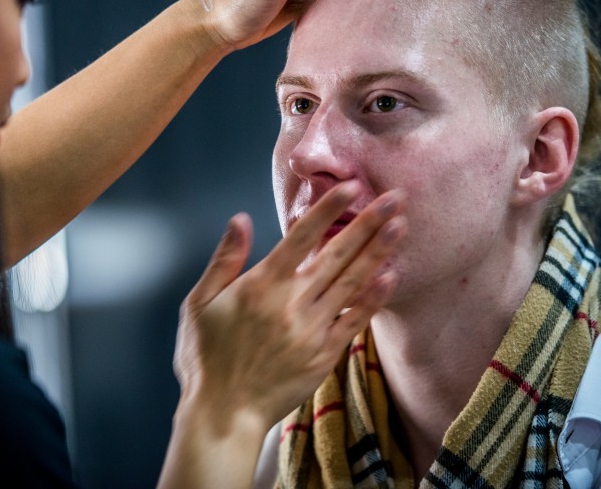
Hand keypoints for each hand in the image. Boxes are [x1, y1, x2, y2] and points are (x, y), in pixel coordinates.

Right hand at [173, 182, 405, 434]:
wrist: (224, 413)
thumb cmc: (206, 357)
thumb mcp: (199, 303)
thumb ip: (224, 259)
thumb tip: (241, 219)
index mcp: (262, 285)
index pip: (302, 237)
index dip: (329, 209)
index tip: (354, 187)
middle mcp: (292, 302)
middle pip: (337, 254)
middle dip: (368, 222)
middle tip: (395, 197)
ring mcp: (312, 329)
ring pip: (352, 282)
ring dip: (379, 252)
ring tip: (400, 226)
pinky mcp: (325, 355)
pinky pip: (355, 320)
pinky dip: (374, 297)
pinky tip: (392, 276)